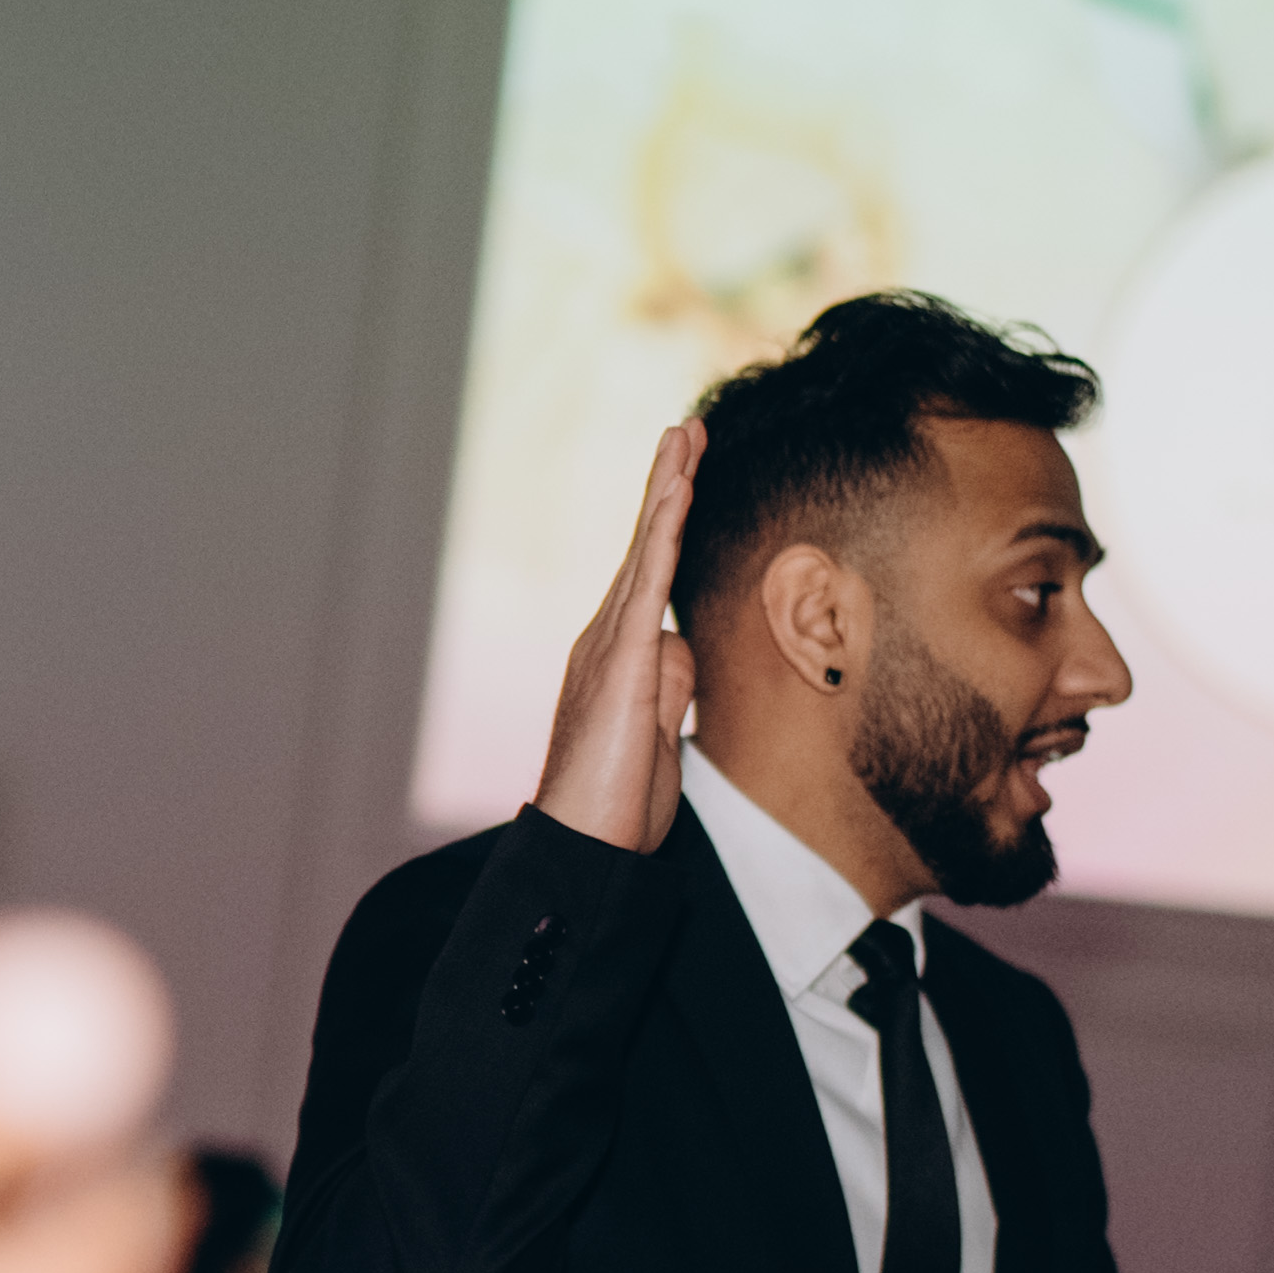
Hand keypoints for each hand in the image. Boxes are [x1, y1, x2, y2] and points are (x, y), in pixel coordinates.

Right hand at [532, 420, 699, 853]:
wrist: (584, 842)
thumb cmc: (618, 801)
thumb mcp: (659, 732)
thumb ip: (670, 683)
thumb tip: (682, 645)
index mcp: (621, 656)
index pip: (651, 575)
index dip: (670, 522)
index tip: (689, 475)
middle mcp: (608, 637)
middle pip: (645, 546)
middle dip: (668, 484)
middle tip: (687, 430)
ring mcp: (612, 643)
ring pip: (646, 550)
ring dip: (669, 488)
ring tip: (686, 437)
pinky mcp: (624, 659)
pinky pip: (650, 580)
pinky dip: (665, 531)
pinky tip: (681, 490)